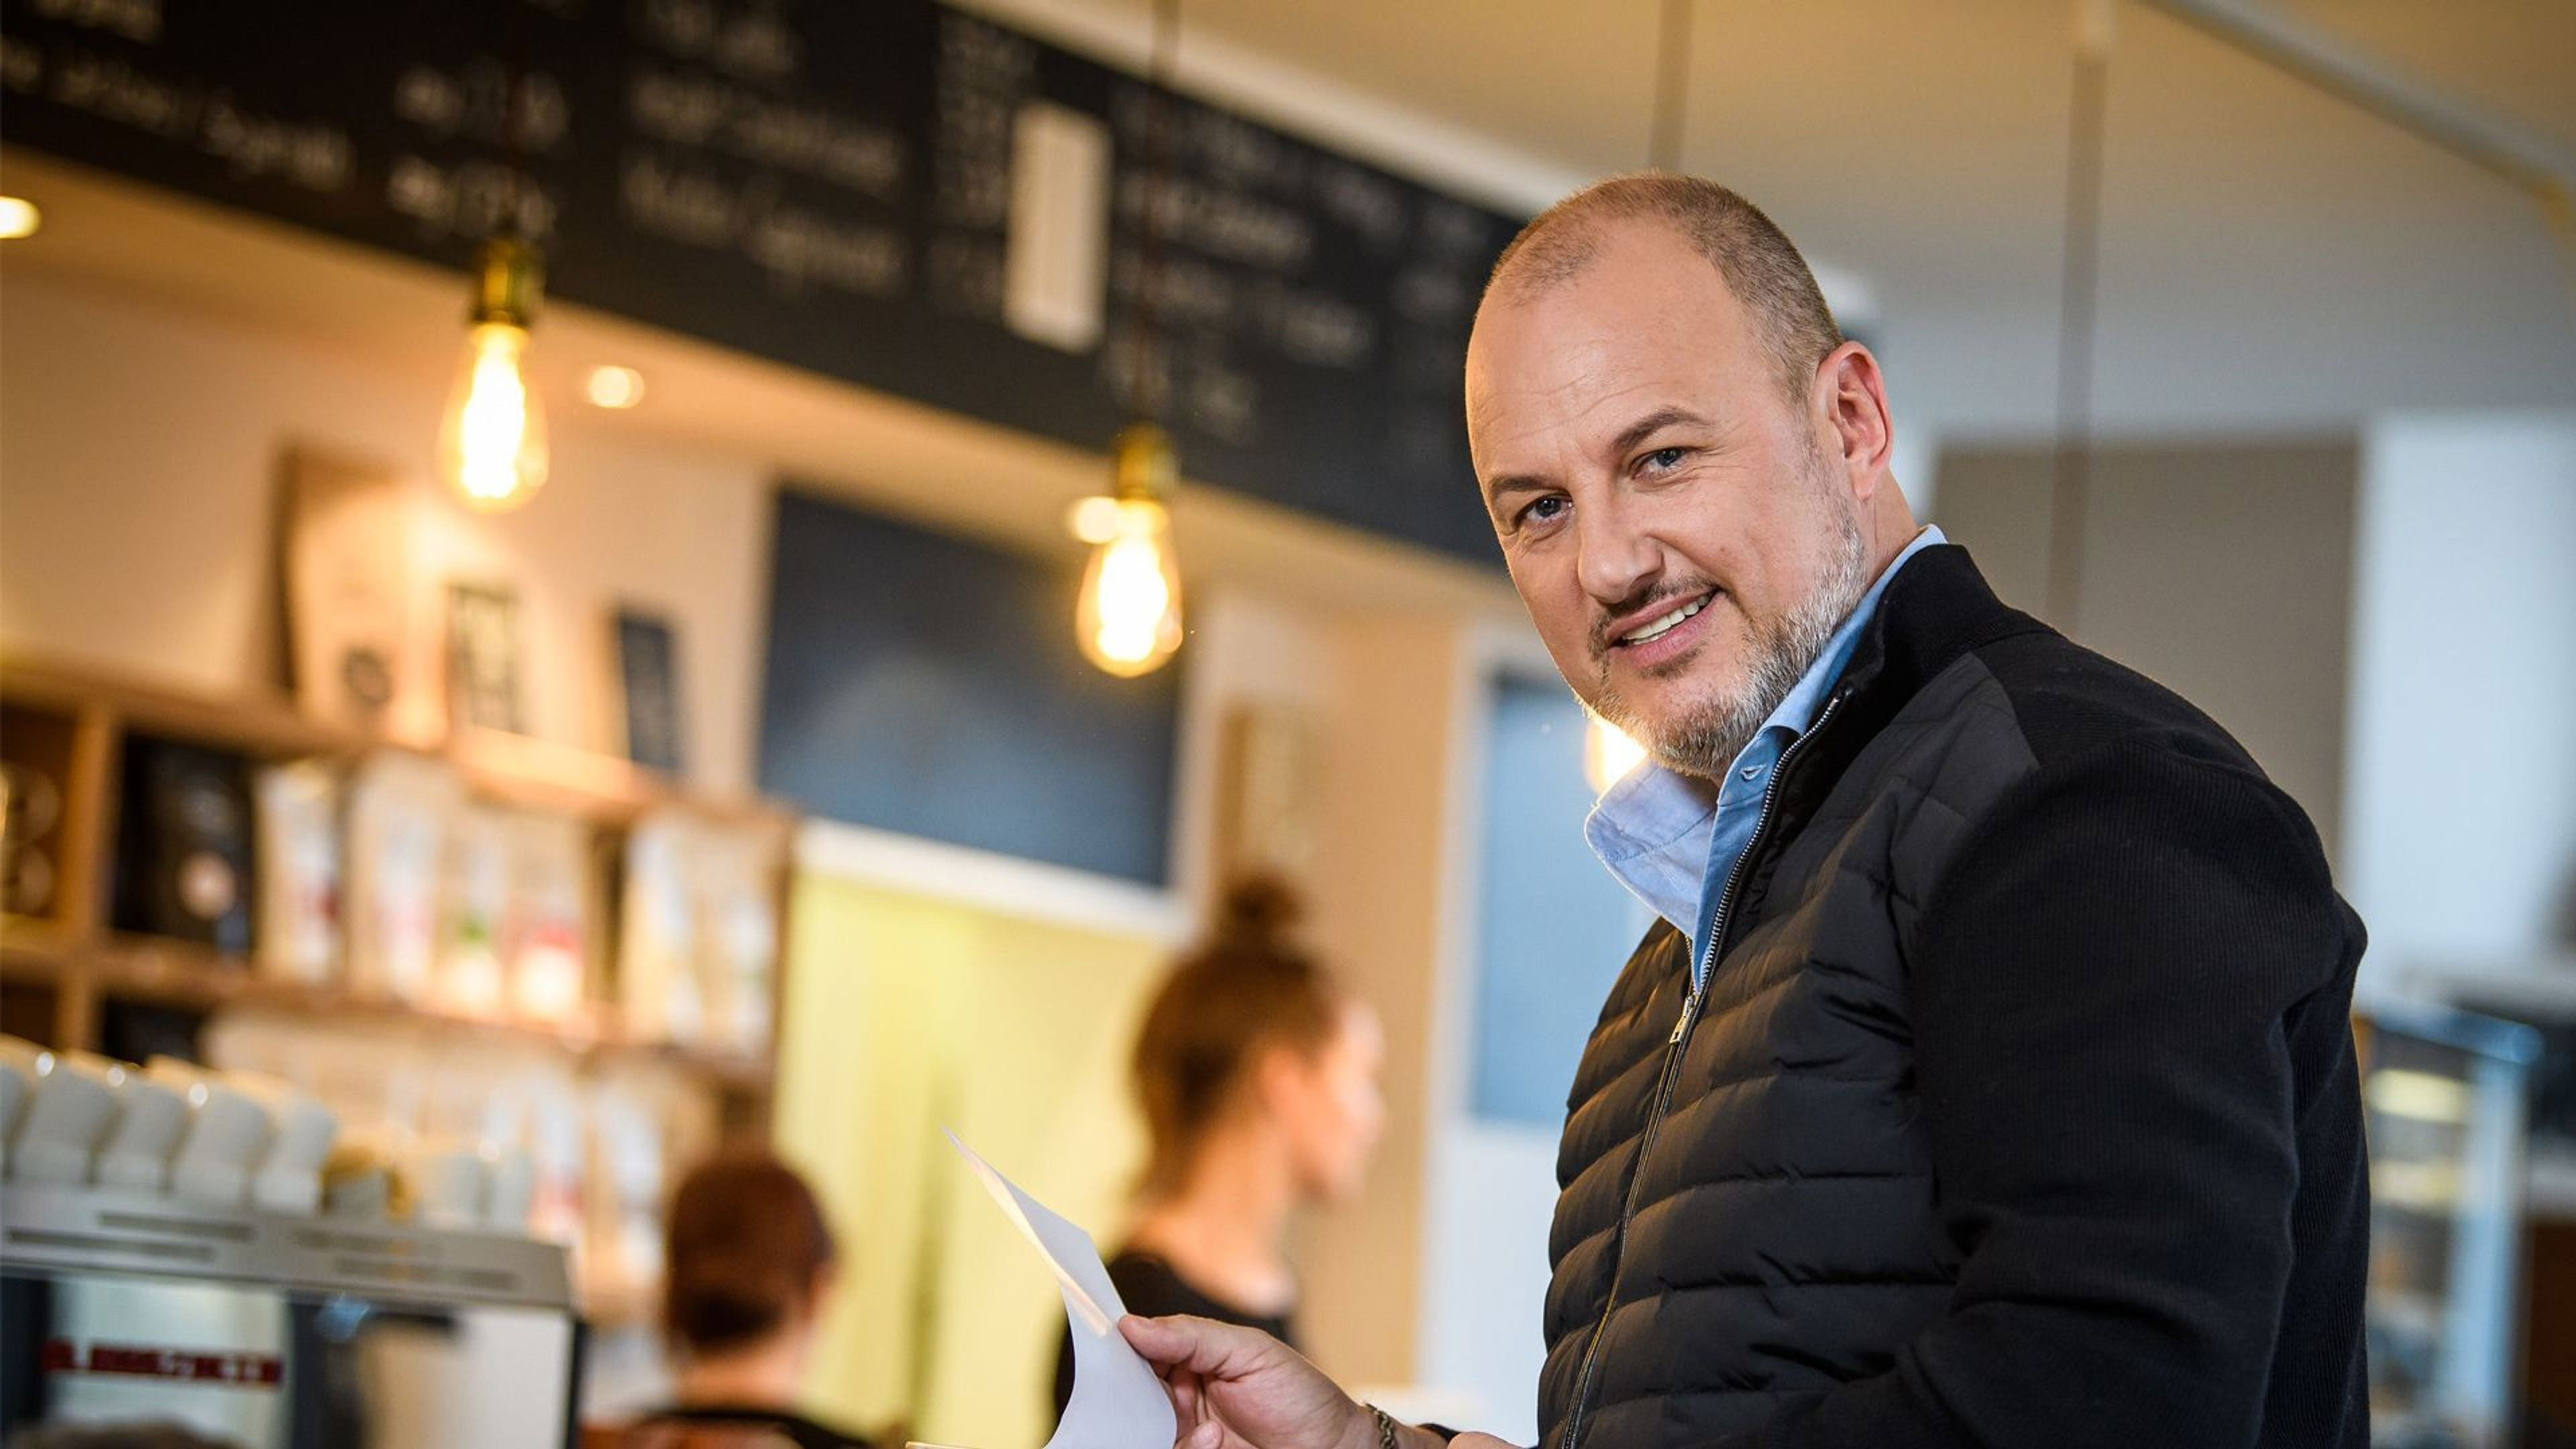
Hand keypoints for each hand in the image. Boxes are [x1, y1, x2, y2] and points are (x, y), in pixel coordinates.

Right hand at [1120, 1314, 1373, 1448]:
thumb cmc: (1301, 1397)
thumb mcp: (1250, 1352)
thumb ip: (1192, 1336)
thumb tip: (1133, 1325)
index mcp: (1191, 1359)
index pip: (1141, 1348)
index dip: (1121, 1346)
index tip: (1108, 1345)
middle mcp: (1181, 1396)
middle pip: (1131, 1392)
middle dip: (1132, 1394)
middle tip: (1159, 1392)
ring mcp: (1184, 1432)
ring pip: (1141, 1430)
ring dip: (1162, 1425)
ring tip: (1206, 1427)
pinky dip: (1186, 1447)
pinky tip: (1213, 1440)